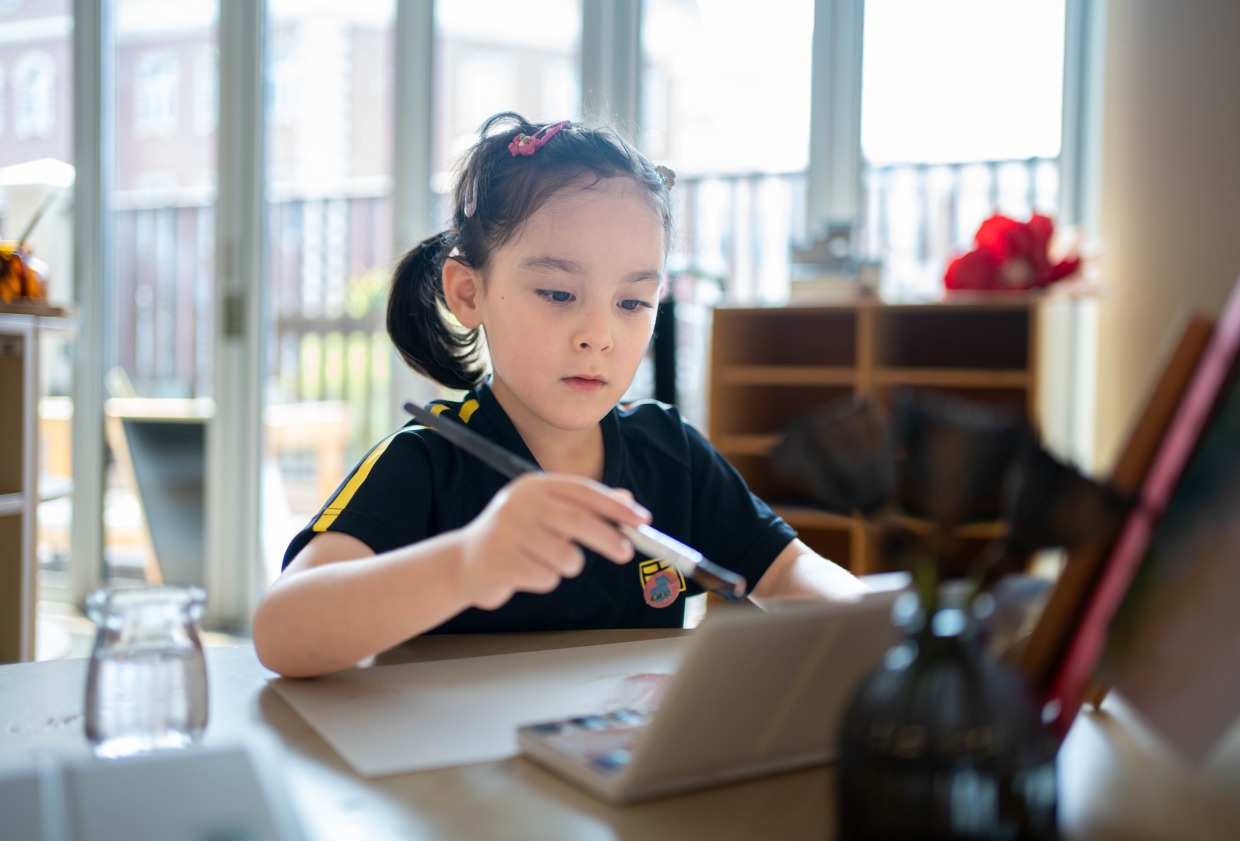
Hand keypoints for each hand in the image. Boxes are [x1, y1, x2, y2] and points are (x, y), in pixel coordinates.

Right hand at [455, 473, 650, 609]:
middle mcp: (519, 503)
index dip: (616, 506)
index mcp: (534, 486)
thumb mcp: (547, 513)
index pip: (583, 491)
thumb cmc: (515, 537)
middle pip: (578, 521)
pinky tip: (525, 573)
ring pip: (566, 556)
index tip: (643, 519)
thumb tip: (626, 500)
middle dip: (609, 538)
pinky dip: (546, 580)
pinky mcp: (502, 562)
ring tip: (547, 562)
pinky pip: (547, 577)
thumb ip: (584, 506)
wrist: (465, 562)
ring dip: (568, 566)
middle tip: (626, 552)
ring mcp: (507, 532)